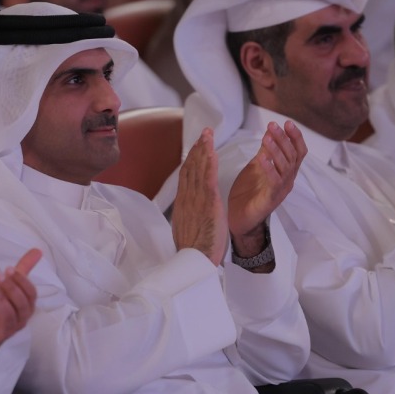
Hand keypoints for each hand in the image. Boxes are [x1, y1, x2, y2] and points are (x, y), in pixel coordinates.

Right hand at [172, 129, 227, 265]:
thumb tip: (186, 214)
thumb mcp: (185, 230)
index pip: (186, 177)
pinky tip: (212, 150)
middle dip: (197, 149)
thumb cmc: (193, 250)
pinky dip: (209, 162)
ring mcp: (196, 199)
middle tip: (203, 133)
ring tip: (208, 134)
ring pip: (198, 169)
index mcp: (182, 204)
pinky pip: (208, 178)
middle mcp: (187, 198)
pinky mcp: (208, 202)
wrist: (194, 260)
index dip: (190, 160)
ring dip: (203, 149)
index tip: (195, 148)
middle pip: (190, 168)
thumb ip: (187, 218)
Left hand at [226, 121, 304, 257]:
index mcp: (286, 172)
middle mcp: (287, 180)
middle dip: (284, 139)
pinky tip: (261, 157)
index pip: (298, 152)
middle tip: (273, 126)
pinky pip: (274, 182)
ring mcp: (281, 190)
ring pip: (286, 167)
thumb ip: (265, 152)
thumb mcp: (257, 167)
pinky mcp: (271, 200)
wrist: (238, 219)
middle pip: (293, 156)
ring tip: (266, 137)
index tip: (287, 122)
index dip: (295, 137)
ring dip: (276, 151)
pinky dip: (269, 168)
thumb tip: (269, 132)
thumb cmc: (248, 193)